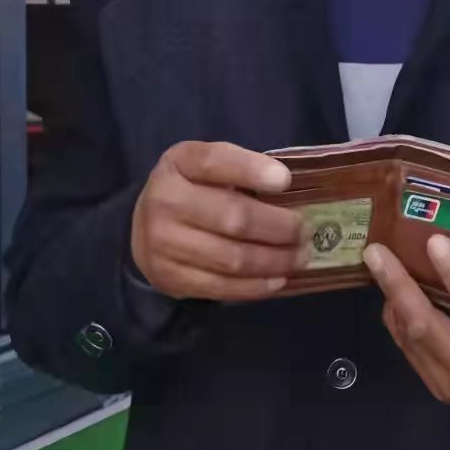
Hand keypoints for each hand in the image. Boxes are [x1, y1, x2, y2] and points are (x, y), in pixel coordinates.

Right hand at [132, 141, 306, 301]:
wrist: (144, 229)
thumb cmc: (192, 191)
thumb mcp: (207, 167)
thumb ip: (240, 169)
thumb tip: (288, 187)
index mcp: (179, 164)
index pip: (215, 162)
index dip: (251, 171)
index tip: (286, 181)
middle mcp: (165, 201)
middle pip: (233, 218)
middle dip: (279, 227)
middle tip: (305, 231)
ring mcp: (163, 243)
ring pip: (232, 258)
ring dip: (274, 261)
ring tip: (299, 257)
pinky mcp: (170, 278)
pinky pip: (222, 287)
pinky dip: (256, 286)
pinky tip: (278, 280)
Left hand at [363, 235, 449, 426]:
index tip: (435, 241)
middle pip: (427, 326)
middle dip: (398, 285)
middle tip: (376, 252)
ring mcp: (449, 387)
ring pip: (411, 338)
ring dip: (391, 298)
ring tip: (378, 264)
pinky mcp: (434, 389)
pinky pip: (408, 348)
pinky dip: (397, 317)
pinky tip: (392, 294)